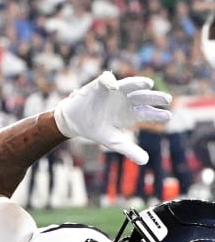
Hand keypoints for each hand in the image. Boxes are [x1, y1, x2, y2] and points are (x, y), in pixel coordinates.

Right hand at [53, 71, 169, 164]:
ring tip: (148, 84)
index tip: (167, 117)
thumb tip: (145, 161)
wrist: (74, 121)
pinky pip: (105, 80)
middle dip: (155, 97)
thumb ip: (128, 149)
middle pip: (144, 97)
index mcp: (131, 113)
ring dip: (138, 83)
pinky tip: (112, 86)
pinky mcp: (99, 86)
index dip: (158, 114)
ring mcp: (114, 91)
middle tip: (167, 100)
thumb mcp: (112, 141)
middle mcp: (126, 100)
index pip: (148, 112)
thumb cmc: (94, 129)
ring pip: (130, 84)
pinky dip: (109, 81)